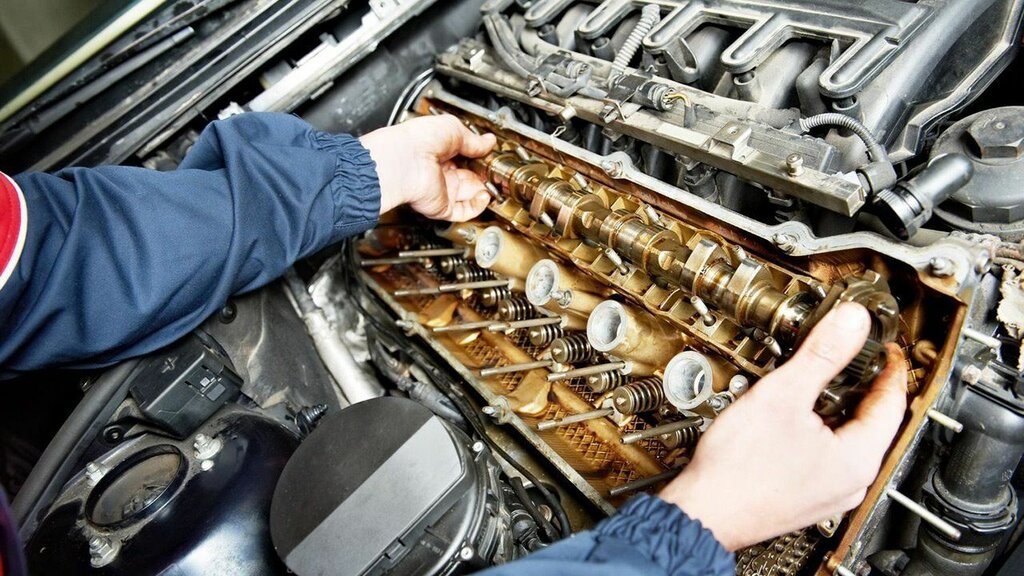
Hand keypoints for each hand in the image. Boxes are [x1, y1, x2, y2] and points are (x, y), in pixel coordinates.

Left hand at [359, 115, 496, 221]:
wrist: (405, 160)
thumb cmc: (419, 139)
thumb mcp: (454, 129)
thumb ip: (474, 140)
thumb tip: (489, 141)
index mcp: (438, 150)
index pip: (464, 156)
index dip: (479, 156)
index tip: (490, 154)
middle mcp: (439, 171)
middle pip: (469, 176)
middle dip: (484, 174)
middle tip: (495, 170)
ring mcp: (441, 189)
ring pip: (469, 195)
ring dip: (484, 190)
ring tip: (494, 183)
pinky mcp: (442, 206)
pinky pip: (463, 211)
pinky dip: (477, 206)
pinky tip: (485, 196)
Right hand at [659, 302, 907, 550]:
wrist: (702, 513)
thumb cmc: (738, 470)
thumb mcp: (782, 396)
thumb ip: (822, 355)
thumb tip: (852, 322)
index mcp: (859, 459)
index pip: (892, 401)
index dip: (888, 365)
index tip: (881, 345)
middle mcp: (850, 482)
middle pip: (870, 420)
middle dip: (858, 384)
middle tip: (846, 354)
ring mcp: (827, 494)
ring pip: (844, 439)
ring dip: (833, 406)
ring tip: (812, 381)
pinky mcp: (803, 497)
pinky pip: (822, 456)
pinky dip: (815, 429)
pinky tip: (789, 418)